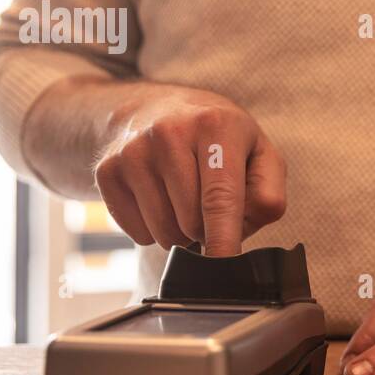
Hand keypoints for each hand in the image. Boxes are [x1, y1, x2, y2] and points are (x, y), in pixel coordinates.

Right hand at [93, 86, 285, 255]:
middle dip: (208, 232)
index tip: (225, 266)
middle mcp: (169, 133)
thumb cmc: (220, 141)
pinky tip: (159, 200)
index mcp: (215, 125)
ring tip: (185, 202)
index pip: (220, 196)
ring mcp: (133, 151)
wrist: (155, 109)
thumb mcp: (259, 152)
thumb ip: (268, 192)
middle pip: (191, 221)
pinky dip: (154, 231)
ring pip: (164, 232)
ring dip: (181, 234)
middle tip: (211, 210)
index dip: (224, 238)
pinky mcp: (107, 171)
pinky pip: (138, 233)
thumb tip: (242, 228)